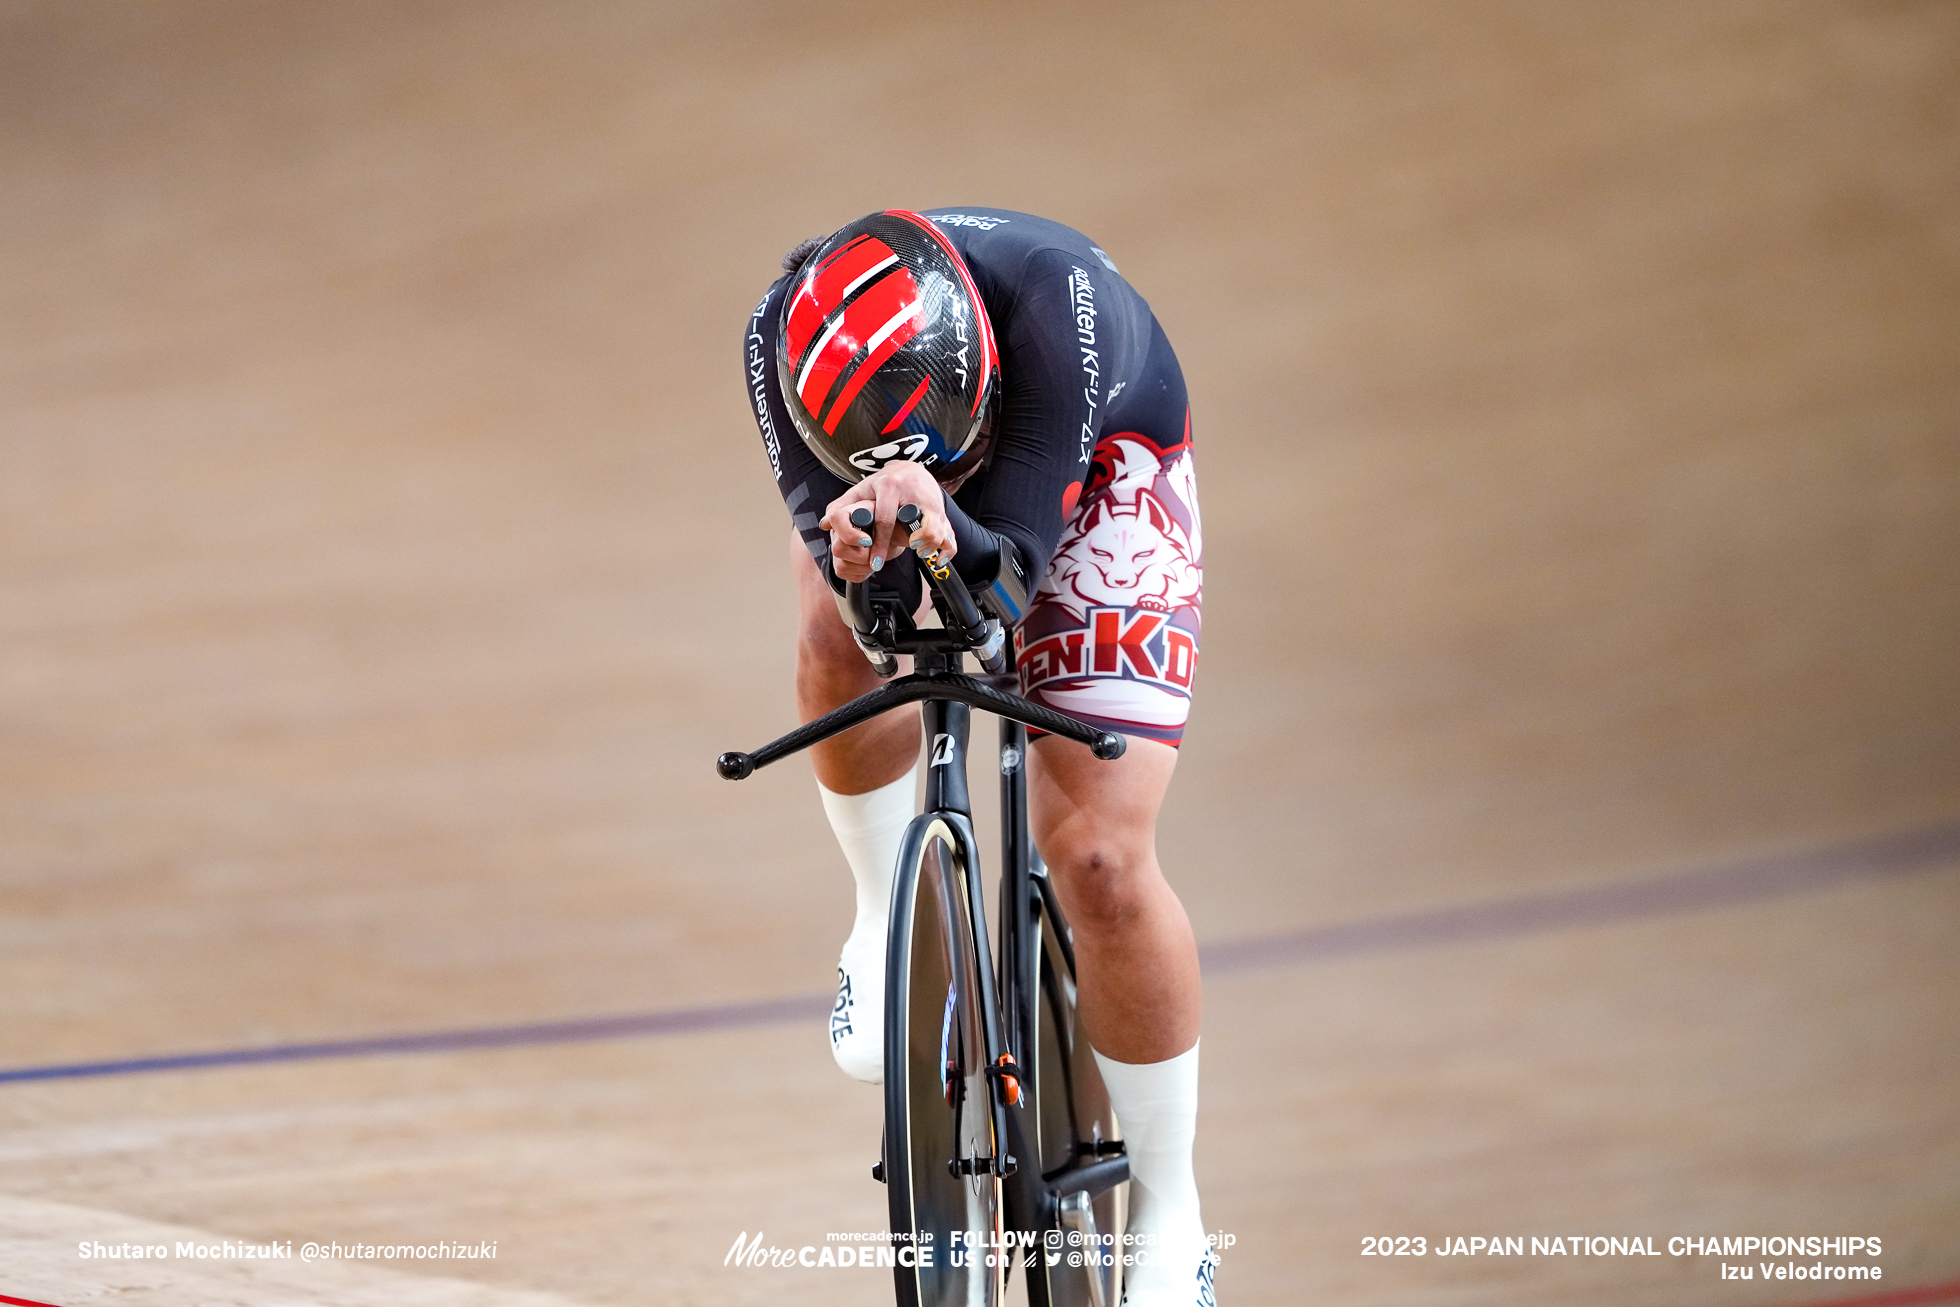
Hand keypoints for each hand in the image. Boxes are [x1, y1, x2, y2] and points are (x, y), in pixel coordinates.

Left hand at [818, 462, 956, 582]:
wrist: (911, 471)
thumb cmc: (883, 485)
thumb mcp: (860, 491)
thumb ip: (840, 507)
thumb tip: (823, 524)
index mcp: (890, 487)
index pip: (885, 520)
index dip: (879, 545)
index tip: (875, 563)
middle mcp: (913, 493)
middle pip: (920, 526)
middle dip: (913, 545)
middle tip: (904, 554)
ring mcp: (931, 502)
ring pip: (938, 530)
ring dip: (930, 546)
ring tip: (918, 553)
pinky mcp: (943, 511)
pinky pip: (950, 535)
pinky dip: (947, 550)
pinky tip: (939, 559)